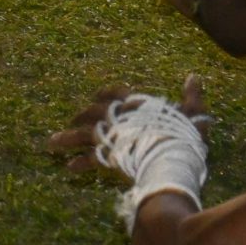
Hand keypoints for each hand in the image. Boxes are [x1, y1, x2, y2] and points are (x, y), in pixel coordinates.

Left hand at [47, 76, 208, 175]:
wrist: (176, 153)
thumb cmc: (186, 133)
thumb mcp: (193, 113)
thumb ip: (192, 96)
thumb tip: (194, 76)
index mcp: (134, 104)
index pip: (113, 93)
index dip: (104, 95)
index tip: (94, 97)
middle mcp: (118, 116)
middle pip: (93, 113)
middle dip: (80, 117)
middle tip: (70, 123)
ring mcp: (112, 134)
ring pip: (84, 134)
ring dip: (67, 138)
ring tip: (51, 144)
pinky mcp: (109, 153)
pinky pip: (91, 158)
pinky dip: (80, 162)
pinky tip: (69, 168)